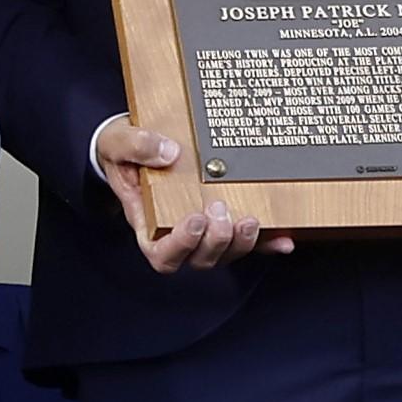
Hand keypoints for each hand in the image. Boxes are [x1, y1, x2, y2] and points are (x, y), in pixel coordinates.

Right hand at [98, 120, 291, 273]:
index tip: (194, 219)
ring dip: (240, 244)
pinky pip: (247, 239)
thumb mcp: (117, 141)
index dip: (181, 246)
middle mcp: (176, 231)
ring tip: (250, 219)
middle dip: (215, 242)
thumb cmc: (121, 149)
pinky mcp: (222, 217)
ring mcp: (202, 227)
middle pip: (199, 259)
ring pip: (224, 253)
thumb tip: (170, 152)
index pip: (160, 253)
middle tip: (221, 209)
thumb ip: (136, 146)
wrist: (133, 142)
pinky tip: (284, 238)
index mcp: (146, 220)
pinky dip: (266, 243)